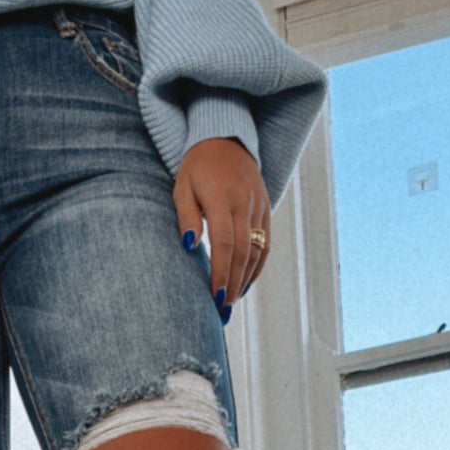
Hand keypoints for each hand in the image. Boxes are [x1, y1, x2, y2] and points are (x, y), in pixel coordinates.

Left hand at [173, 137, 270, 316]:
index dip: (222, 273)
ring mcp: (259, 207)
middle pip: (244, 252)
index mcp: (223, 198)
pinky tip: (244, 283)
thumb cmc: (197, 166)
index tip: (215, 298)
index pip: (226, 243)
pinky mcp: (266, 209)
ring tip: (231, 302)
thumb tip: (190, 247)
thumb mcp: (182, 186)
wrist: (226, 138)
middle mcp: (245, 203)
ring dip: (245, 279)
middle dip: (233, 283)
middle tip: (222, 310)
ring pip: (258, 250)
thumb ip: (186, 216)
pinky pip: (266, 243)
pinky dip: (256, 266)